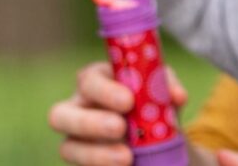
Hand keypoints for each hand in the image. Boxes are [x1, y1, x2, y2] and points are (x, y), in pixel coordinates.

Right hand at [49, 60, 187, 165]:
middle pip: (60, 114)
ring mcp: (76, 139)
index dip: (105, 90)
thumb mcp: (165, 91)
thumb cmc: (156, 104)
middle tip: (120, 128)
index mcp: (96, 80)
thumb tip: (176, 96)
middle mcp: (78, 107)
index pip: (88, 80)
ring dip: (96, 154)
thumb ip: (168, 88)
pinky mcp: (84, 161)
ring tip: (127, 158)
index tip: (129, 101)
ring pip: (68, 148)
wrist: (162, 139)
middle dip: (90, 123)